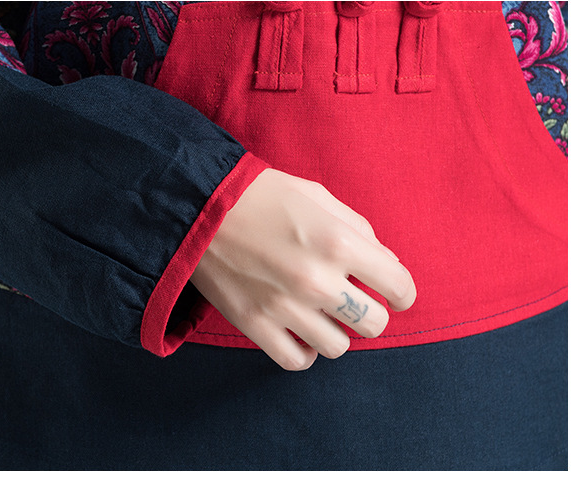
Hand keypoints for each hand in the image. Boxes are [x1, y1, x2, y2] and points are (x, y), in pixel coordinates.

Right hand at [190, 168, 415, 370]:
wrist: (199, 205)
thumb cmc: (261, 195)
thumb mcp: (318, 196)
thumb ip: (359, 229)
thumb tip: (386, 263)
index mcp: (338, 242)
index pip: (398, 287)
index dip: (402, 293)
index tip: (393, 294)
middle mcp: (316, 280)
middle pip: (374, 324)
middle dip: (371, 313)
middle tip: (354, 301)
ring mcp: (284, 306)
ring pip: (338, 346)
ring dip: (336, 330)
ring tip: (321, 314)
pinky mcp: (254, 323)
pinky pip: (297, 360)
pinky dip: (305, 351)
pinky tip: (301, 332)